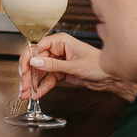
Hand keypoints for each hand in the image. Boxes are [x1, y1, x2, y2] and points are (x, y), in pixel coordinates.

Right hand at [17, 33, 136, 102]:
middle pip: (36, 60)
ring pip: (39, 72)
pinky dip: (41, 87)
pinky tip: (36, 94)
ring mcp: (58, 62)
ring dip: (32, 83)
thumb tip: (35, 61)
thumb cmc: (100, 66)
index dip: (28, 58)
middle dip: (28, 74)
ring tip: (26, 93)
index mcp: (61, 41)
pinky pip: (47, 79)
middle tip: (24, 85)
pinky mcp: (60, 72)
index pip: (37, 46)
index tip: (24, 69)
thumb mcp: (76, 66)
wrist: (112, 79)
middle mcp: (57, 50)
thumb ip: (54, 64)